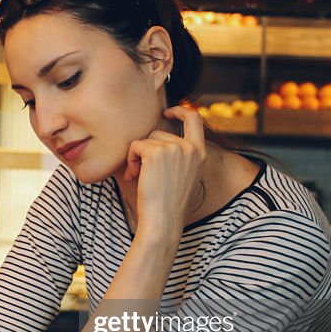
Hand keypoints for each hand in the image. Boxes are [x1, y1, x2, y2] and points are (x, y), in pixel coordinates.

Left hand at [122, 106, 205, 235]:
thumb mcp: (184, 176)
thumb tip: (160, 141)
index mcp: (200, 153)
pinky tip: (133, 175)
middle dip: (146, 149)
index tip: (167, 111)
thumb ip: (180, 157)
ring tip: (138, 176)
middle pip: (159, 132)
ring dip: (137, 156)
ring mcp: (174, 149)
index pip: (195, 118)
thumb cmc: (168, 204)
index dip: (180, 110)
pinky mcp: (156, 153)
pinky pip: (135, 145)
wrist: (163, 221)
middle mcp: (189, 148)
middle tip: (141, 170)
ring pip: (146, 140)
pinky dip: (130, 159)